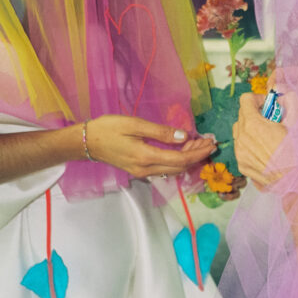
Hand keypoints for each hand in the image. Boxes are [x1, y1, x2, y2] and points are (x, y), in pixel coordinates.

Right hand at [84, 115, 214, 178]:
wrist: (86, 142)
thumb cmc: (108, 129)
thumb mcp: (135, 124)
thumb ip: (161, 132)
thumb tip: (184, 136)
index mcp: (146, 157)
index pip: (181, 159)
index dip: (198, 152)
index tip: (211, 143)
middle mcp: (146, 169)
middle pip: (180, 167)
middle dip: (197, 155)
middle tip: (208, 142)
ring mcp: (143, 173)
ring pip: (173, 169)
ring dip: (188, 158)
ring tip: (198, 143)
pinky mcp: (139, 171)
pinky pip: (165, 168)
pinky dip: (177, 160)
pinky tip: (181, 149)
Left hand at [232, 93, 290, 188]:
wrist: (296, 182)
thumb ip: (289, 101)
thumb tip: (281, 90)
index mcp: (253, 124)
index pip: (245, 100)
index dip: (258, 99)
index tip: (268, 106)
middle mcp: (241, 138)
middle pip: (241, 115)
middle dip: (254, 114)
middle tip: (271, 121)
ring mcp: (239, 153)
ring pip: (239, 132)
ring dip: (250, 130)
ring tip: (267, 137)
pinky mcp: (241, 166)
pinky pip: (241, 148)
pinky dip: (249, 145)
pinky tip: (265, 152)